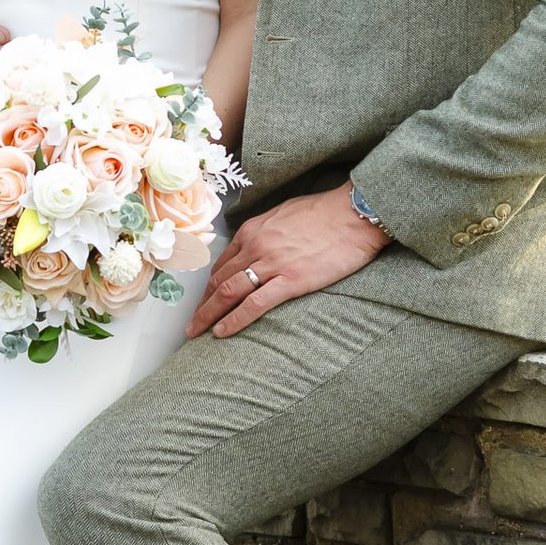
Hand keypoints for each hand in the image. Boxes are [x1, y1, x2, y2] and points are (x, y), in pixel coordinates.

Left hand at [189, 186, 386, 341]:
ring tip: (196, 332)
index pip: (222, 263)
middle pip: (219, 280)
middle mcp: (255, 246)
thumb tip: (258, 245)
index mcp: (252, 230)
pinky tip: (222, 332)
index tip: (203, 300)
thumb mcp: (284, 214)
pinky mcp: (290, 281)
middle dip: (201, 304)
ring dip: (208, 315)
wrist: (353, 213)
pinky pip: (254, 305)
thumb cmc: (325, 211)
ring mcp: (271, 264)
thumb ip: (266, 232)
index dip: (209, 285)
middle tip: (191, 323)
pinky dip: (234, 320)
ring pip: (228, 293)